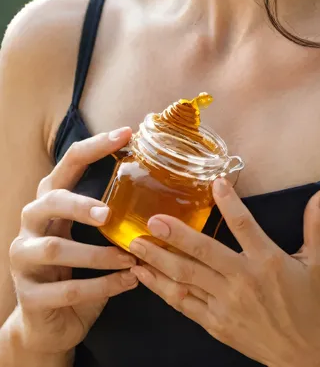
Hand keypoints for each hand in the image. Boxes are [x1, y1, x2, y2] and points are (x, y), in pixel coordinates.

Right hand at [9, 127, 137, 355]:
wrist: (48, 324)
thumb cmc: (76, 272)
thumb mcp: (88, 238)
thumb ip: (109, 215)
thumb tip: (158, 189)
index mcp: (49, 201)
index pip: (68, 163)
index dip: (96, 147)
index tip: (127, 133)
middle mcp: (31, 224)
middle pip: (50, 202)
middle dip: (80, 204)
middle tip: (109, 213)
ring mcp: (24, 259)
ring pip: (57, 249)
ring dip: (97, 255)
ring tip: (130, 258)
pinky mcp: (29, 294)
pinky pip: (67, 289)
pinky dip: (100, 287)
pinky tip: (126, 283)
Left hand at [129, 179, 319, 366]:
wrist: (309, 354)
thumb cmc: (313, 305)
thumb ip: (317, 226)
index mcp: (268, 262)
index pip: (245, 225)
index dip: (230, 203)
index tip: (215, 183)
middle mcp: (243, 281)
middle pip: (204, 253)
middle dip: (175, 237)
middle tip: (152, 221)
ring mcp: (227, 304)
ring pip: (187, 279)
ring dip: (160, 261)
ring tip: (136, 246)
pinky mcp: (217, 323)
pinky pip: (184, 304)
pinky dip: (163, 289)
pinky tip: (146, 276)